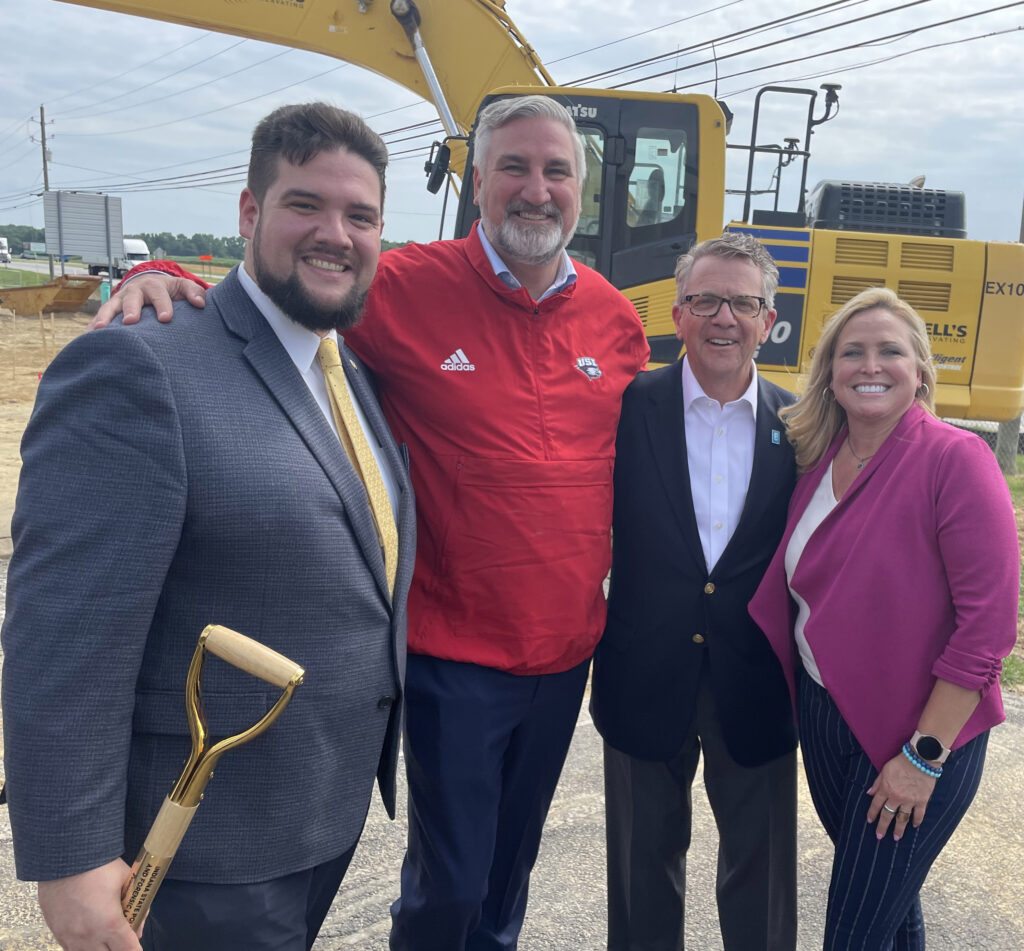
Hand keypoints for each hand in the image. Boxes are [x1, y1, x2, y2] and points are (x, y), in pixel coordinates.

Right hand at [37, 858, 142, 949]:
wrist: (65, 858)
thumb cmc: (99, 866)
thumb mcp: (127, 880)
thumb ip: (137, 906)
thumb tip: (138, 928)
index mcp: (110, 923)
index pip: (128, 950)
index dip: (135, 949)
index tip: (136, 946)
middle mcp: (89, 936)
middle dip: (118, 948)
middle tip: (123, 938)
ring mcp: (70, 936)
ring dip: (100, 948)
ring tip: (106, 937)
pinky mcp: (57, 932)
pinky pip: (71, 950)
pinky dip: (83, 947)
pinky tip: (89, 936)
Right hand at [89, 274, 205, 328]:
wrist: (149, 284)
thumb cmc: (170, 291)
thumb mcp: (183, 287)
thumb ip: (194, 293)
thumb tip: (201, 304)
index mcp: (154, 286)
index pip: (159, 295)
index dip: (162, 305)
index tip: (165, 318)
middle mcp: (134, 291)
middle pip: (131, 299)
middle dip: (131, 309)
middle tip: (132, 321)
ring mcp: (119, 301)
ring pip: (110, 308)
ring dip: (105, 318)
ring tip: (99, 330)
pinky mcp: (110, 311)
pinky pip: (99, 319)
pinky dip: (91, 328)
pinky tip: (86, 339)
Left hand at [866, 753, 936, 840]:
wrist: (921, 759)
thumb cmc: (901, 762)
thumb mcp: (884, 770)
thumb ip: (877, 783)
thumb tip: (869, 793)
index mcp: (886, 789)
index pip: (876, 804)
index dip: (872, 814)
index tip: (870, 821)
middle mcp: (897, 797)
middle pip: (888, 815)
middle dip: (882, 826)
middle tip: (879, 836)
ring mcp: (910, 800)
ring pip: (903, 818)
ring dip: (899, 829)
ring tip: (896, 838)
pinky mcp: (922, 800)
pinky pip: (919, 814)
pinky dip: (917, 821)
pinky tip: (914, 826)